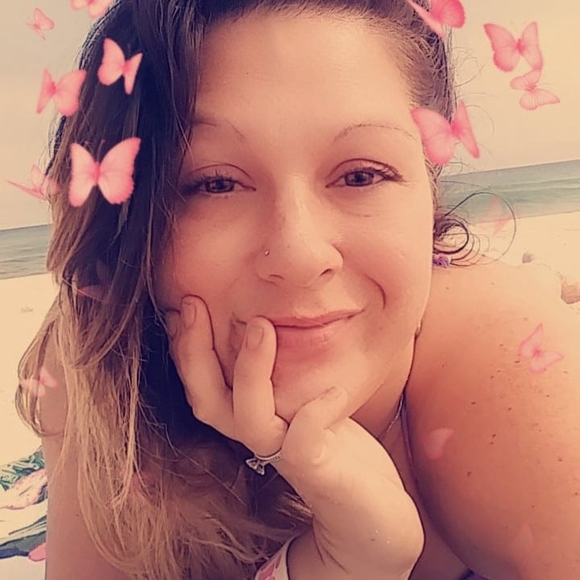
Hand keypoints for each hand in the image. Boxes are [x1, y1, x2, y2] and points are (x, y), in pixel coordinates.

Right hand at [166, 295, 422, 578]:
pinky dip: (315, 413)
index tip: (187, 303)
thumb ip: (288, 372)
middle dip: (193, 352)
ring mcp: (287, 456)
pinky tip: (333, 390)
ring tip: (261, 327)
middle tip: (191, 304)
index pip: (204, 385)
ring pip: (249, 419)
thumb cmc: (337, 447)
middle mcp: (261, 438)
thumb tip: (270, 320)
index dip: (187, 347)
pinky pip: (305, 442)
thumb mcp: (308, 399)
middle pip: (206, 401)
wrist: (372, 516)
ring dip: (250, 372)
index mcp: (254, 418)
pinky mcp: (317, 472)